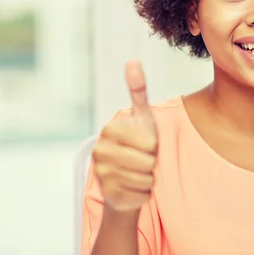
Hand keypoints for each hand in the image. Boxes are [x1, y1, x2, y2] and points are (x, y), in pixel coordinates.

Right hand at [92, 60, 157, 212]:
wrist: (126, 178)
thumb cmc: (138, 143)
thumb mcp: (142, 117)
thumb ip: (138, 90)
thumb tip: (132, 60)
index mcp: (110, 131)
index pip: (148, 143)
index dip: (153, 145)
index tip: (144, 143)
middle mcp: (101, 151)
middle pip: (147, 161)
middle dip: (152, 162)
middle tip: (142, 159)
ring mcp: (102, 174)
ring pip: (145, 178)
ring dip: (149, 177)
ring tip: (138, 171)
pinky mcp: (108, 194)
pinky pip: (142, 194)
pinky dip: (144, 192)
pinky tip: (134, 186)